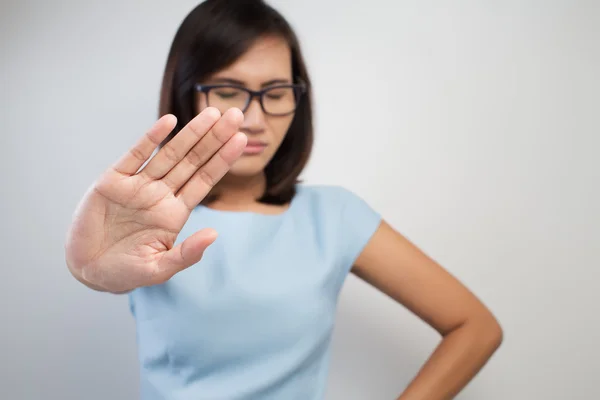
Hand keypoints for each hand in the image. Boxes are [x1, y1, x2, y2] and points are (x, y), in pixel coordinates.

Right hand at [65, 107, 246, 292]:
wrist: (87, 269)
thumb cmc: (126, 271)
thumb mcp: (159, 268)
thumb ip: (187, 254)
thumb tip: (214, 235)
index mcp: (175, 212)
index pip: (205, 180)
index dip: (222, 160)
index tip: (241, 140)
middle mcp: (161, 193)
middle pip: (194, 161)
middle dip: (214, 138)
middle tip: (236, 115)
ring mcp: (139, 185)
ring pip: (170, 154)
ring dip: (191, 133)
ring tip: (212, 113)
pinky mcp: (114, 181)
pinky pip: (136, 155)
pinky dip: (151, 138)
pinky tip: (169, 122)